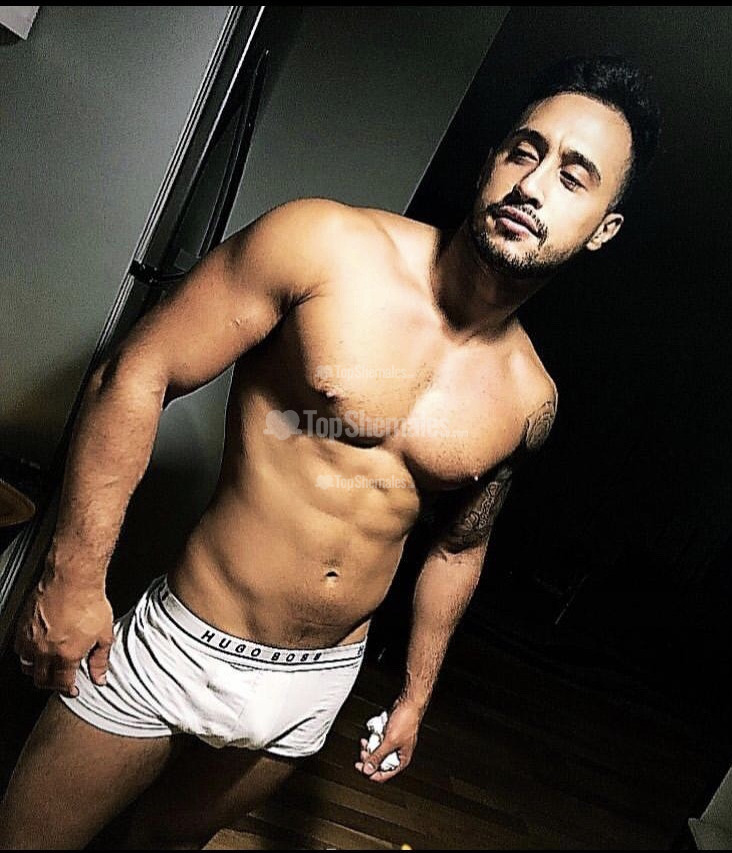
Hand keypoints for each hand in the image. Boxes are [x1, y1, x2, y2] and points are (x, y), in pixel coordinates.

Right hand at [13, 568, 114, 696]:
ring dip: (37, 670)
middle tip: (60, 680)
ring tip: (47, 667)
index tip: (72, 690)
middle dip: (52, 684)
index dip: (68, 690)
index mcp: (66, 656)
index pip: (62, 683)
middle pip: (42, 679)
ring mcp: (31, 639)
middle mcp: (45, 651)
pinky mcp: (23, 627)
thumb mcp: (104, 634)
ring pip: (27, 666)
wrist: (72, 578)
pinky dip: (26, 653)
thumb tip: (100, 676)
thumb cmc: (88, 601)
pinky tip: (35, 649)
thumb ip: (101, 659)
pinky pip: (19, 648)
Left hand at [355, 698, 421, 782]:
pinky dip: (372, 740)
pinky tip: (369, 736)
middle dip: (369, 758)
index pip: (384, 775)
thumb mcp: (390, 741)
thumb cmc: (406, 721)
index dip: (371, 773)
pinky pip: (377, 742)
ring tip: (364, 743)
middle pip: (379, 764)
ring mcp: (393, 744)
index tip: (360, 768)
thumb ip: (378, 756)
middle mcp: (397, 754)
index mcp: (401, 760)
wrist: (408, 703)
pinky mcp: (389, 736)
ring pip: (377, 753)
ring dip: (369, 748)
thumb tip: (368, 770)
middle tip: (362, 752)